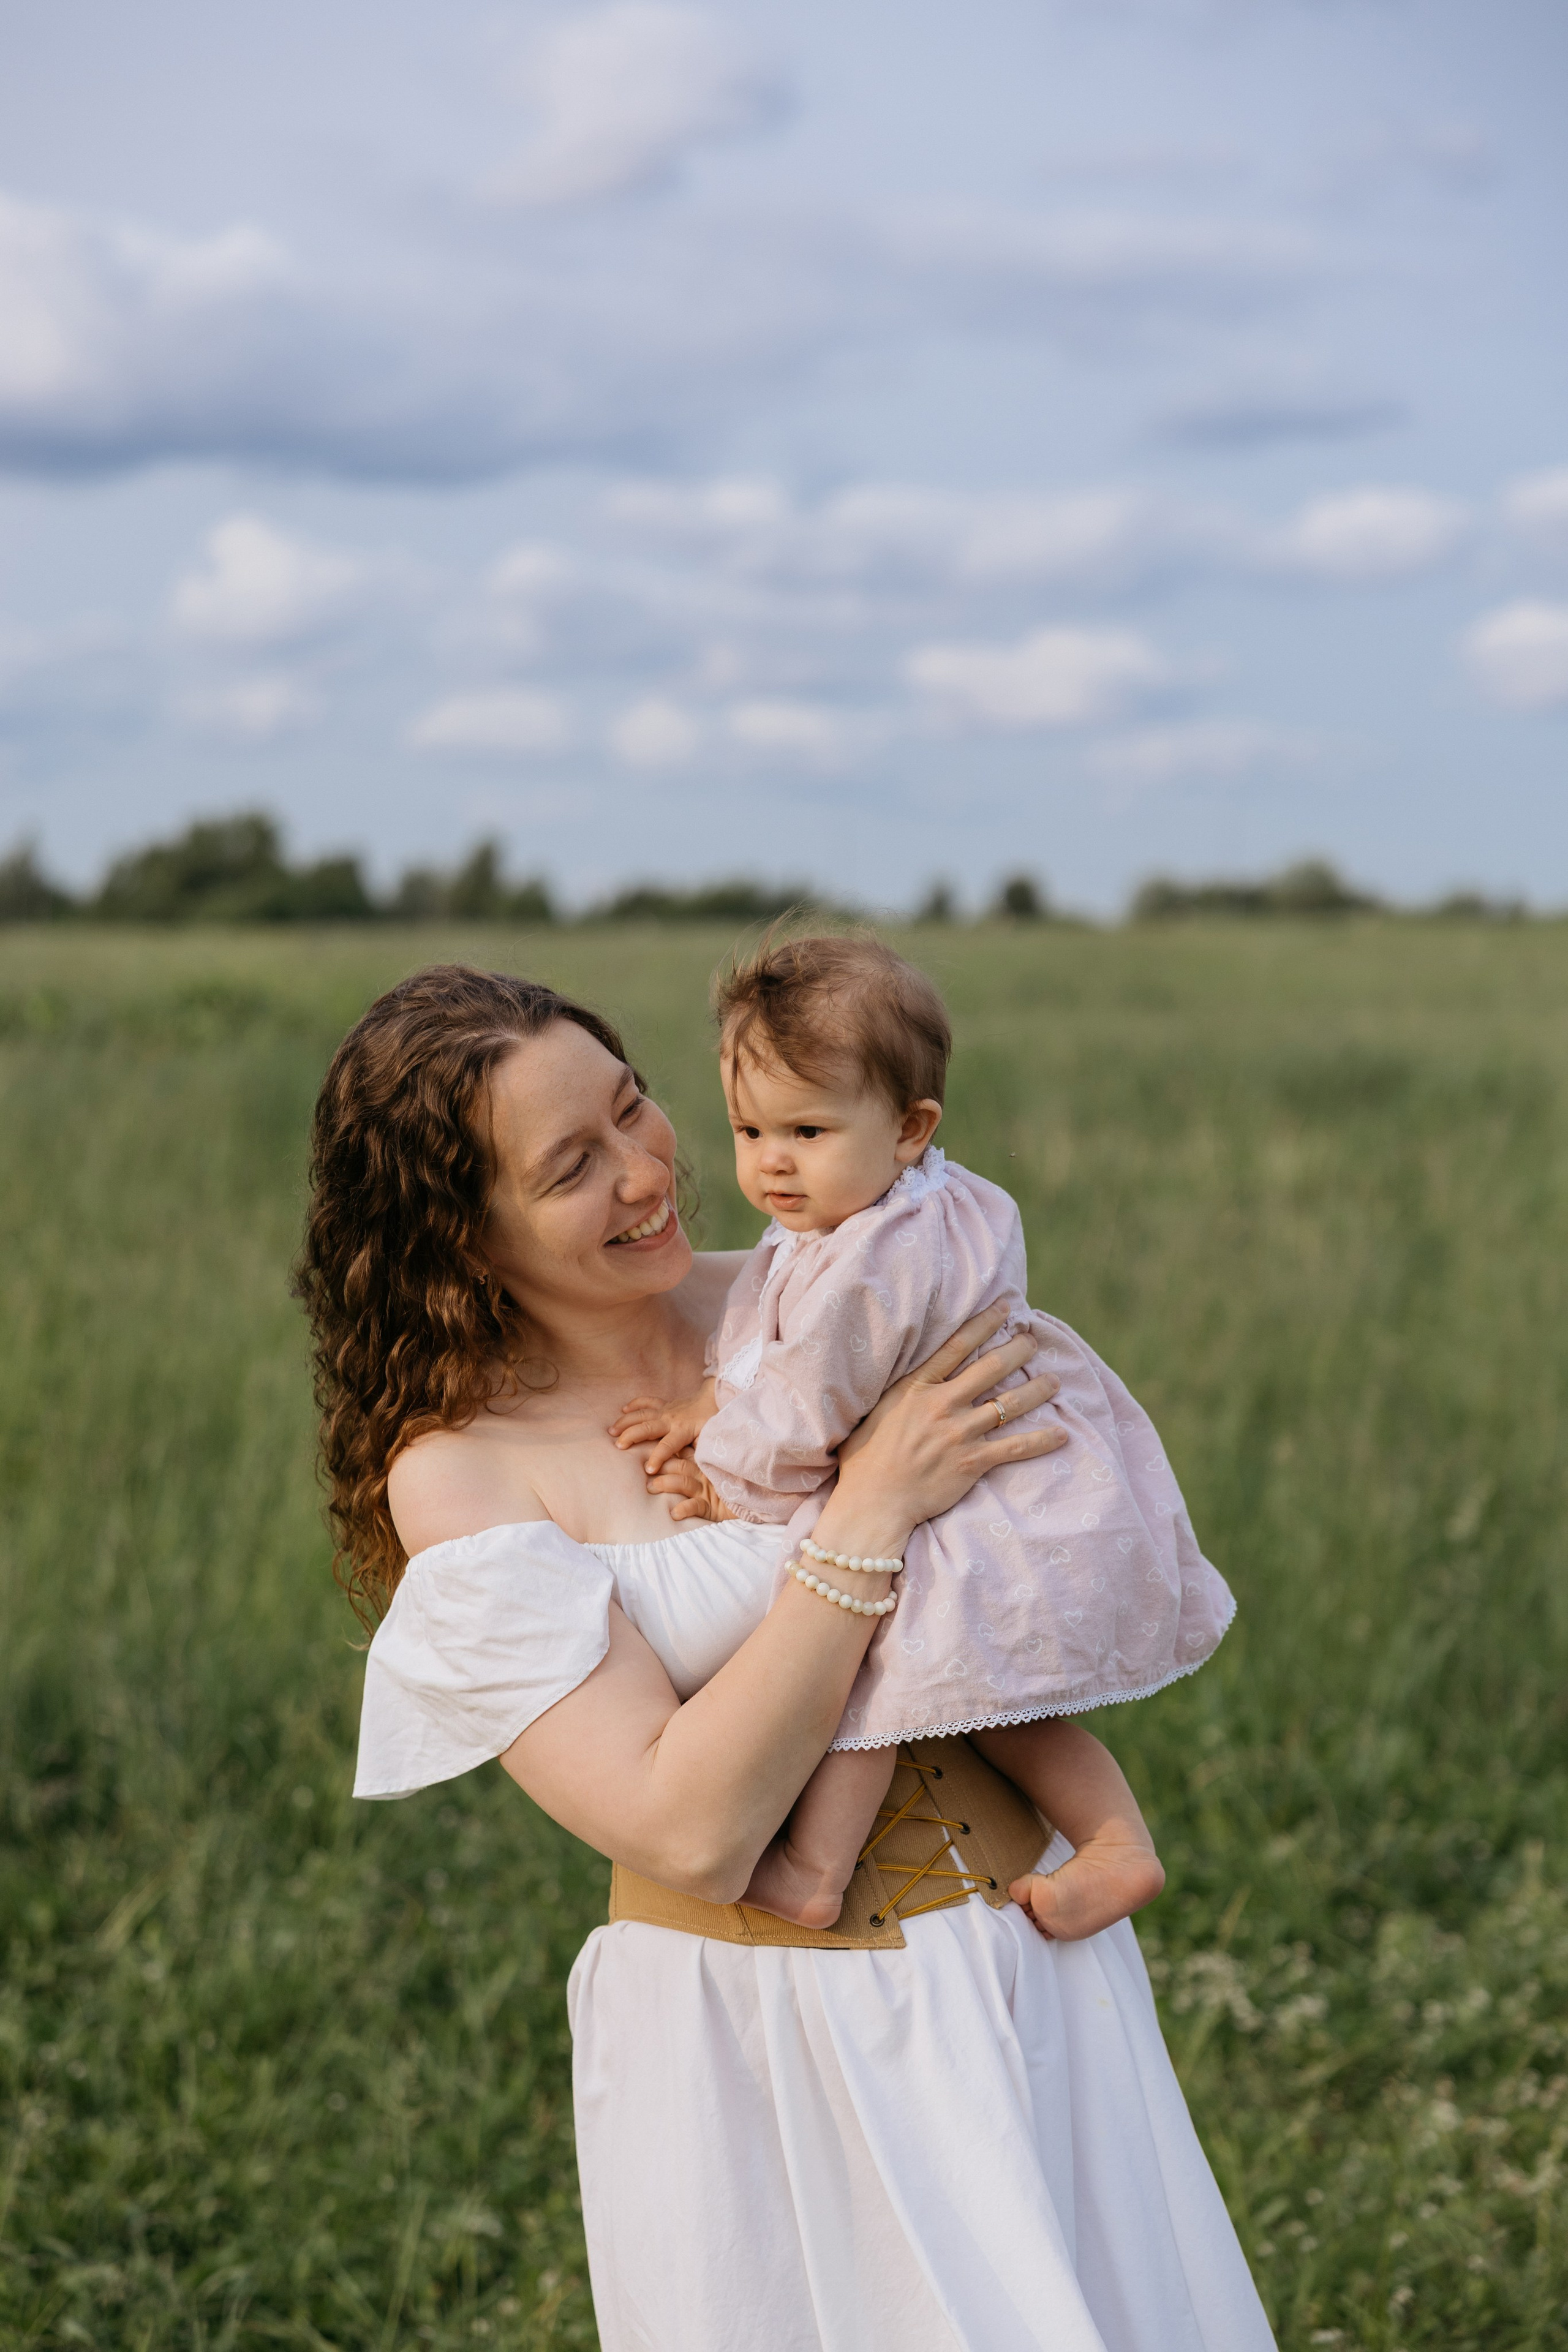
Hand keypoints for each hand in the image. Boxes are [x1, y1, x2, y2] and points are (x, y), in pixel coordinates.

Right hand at [610, 1389, 712, 1475]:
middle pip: (647, 1427)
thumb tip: (692, 1465)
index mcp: (682, 1430)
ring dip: (626, 1421)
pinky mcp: (665, 1404)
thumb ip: (700, 1451)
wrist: (715, 1398)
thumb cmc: (713, 1422)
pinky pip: (647, 1401)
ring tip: (611, 1430)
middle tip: (618, 1446)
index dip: (657, 1458)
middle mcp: (671, 1419)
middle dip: (631, 1436)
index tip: (648, 1470)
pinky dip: (635, 1403)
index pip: (667, 1446)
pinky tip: (624, 1409)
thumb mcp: (710, 1439)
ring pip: (642, 1414)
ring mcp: (666, 1410)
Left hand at [645, 1448, 729, 1523]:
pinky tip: (674, 1513)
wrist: (752, 1502)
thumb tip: (663, 1458)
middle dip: (660, 1467)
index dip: (664, 1452)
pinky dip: (685, 1509)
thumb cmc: (727, 1487)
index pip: (681, 1453)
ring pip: (683, 1483)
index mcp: (701, 1464)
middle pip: (679, 1466)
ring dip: (666, 1484)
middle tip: (643, 1469)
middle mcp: (702, 1475)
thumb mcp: (708, 1471)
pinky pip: (696, 1507)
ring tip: (651, 1487)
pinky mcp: (713, 1508)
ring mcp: (707, 1491)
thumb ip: (689, 1463)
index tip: (647, 1450)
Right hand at [833, 1305, 1065, 1545]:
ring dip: (1037, 1390)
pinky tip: (1062, 1434)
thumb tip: (915, 1369)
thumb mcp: (877, 1408)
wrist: (873, 1500)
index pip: (958, 1345)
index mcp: (917, 1387)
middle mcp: (942, 1404)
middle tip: (1033, 1341)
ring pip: (1009, 1404)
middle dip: (1018, 1350)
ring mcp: (960, 1433)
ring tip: (1054, 1381)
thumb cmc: (866, 1457)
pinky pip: (1016, 1447)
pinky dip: (1042, 1440)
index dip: (985, 1322)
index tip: (1006, 1308)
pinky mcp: (973, 1461)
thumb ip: (903, 1388)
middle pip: (991, 1367)